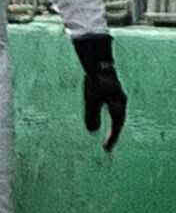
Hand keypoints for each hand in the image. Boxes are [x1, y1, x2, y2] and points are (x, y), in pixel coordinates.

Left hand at [73, 35, 126, 151]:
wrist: (98, 62)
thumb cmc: (95, 80)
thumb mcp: (91, 98)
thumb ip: (92, 114)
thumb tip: (92, 131)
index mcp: (119, 103)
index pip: (117, 124)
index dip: (112, 137)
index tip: (106, 149)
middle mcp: (121, 101)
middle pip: (118, 122)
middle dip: (113, 136)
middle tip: (107, 149)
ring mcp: (117, 97)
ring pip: (116, 117)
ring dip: (112, 128)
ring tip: (107, 140)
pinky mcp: (111, 94)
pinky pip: (111, 111)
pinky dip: (107, 119)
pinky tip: (100, 122)